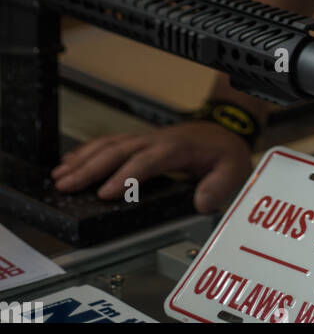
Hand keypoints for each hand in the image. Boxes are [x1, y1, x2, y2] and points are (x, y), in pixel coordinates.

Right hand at [50, 122, 253, 213]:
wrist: (225, 131)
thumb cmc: (224, 153)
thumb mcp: (233, 170)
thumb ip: (219, 186)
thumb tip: (202, 202)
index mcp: (178, 147)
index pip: (148, 161)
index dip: (125, 176)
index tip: (105, 194)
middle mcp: (157, 140)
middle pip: (119, 150)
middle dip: (91, 168)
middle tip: (67, 186)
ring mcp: (146, 139)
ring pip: (110, 144)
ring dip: (83, 159)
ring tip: (60, 176)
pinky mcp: (140, 142)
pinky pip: (110, 143)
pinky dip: (87, 152)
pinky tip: (71, 162)